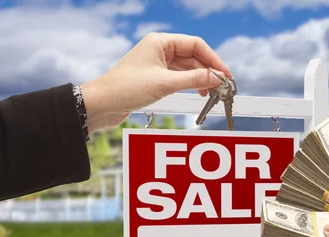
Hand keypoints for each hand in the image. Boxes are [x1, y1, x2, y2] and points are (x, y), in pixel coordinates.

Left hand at [80, 33, 231, 133]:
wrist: (102, 104)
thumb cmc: (127, 88)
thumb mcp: (165, 84)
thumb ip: (193, 80)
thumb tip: (216, 78)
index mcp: (160, 42)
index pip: (195, 45)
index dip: (213, 59)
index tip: (226, 74)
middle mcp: (160, 49)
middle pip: (193, 56)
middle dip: (209, 70)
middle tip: (223, 86)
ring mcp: (157, 63)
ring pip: (187, 68)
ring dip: (201, 79)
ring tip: (212, 92)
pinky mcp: (155, 77)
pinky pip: (179, 77)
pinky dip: (191, 85)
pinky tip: (199, 93)